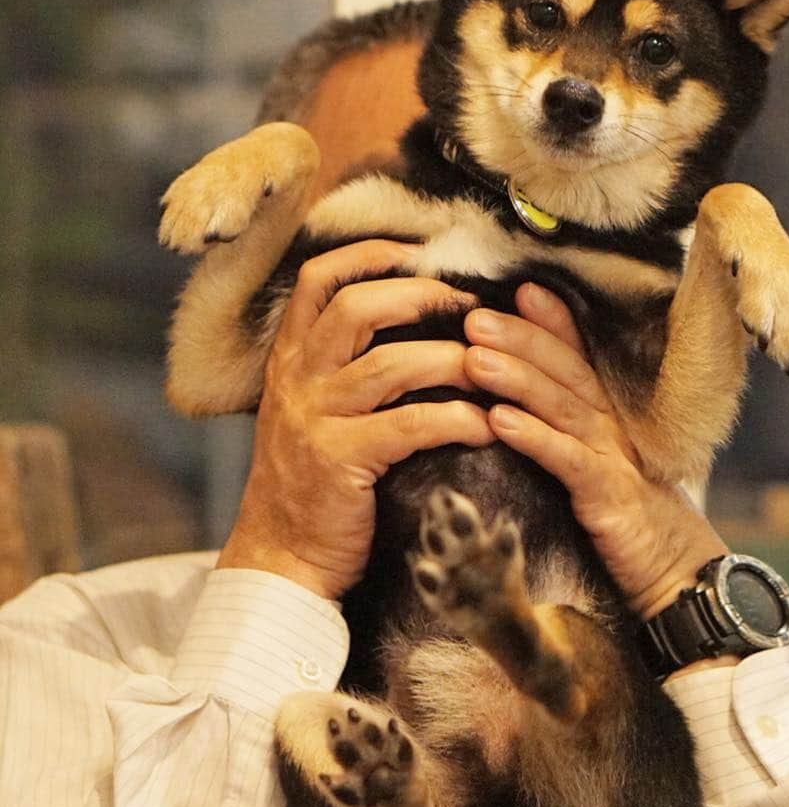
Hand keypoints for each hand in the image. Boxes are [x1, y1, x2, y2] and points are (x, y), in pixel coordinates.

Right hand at [219, 240, 493, 599]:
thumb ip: (341, 365)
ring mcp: (314, 419)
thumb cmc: (312, 479)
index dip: (370, 254)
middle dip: (421, 295)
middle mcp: (297, 379)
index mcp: (292, 358)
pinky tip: (485, 424)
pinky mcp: (339, 460)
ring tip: (491, 368)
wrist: (280, 555)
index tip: (421, 252)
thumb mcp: (311, 409)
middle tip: (471, 306)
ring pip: (390, 364)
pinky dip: (456, 418)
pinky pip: (409, 425)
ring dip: (451, 359)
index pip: (319, 279)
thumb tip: (410, 323)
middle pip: (355, 305)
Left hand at [463, 283, 727, 619]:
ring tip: (474, 356)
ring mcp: (612, 459)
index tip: (518, 289)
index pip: (578, 359)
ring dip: (516, 376)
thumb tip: (515, 410)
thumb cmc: (629, 525)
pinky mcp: (608, 497)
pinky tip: (497, 419)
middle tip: (474, 314)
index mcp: (606, 419)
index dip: (551, 322)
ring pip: (562, 406)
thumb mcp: (595, 471)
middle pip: (565, 371)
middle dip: (521, 338)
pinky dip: (532, 436)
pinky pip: (565, 460)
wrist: (678, 576)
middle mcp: (611, 429)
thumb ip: (565, 437)